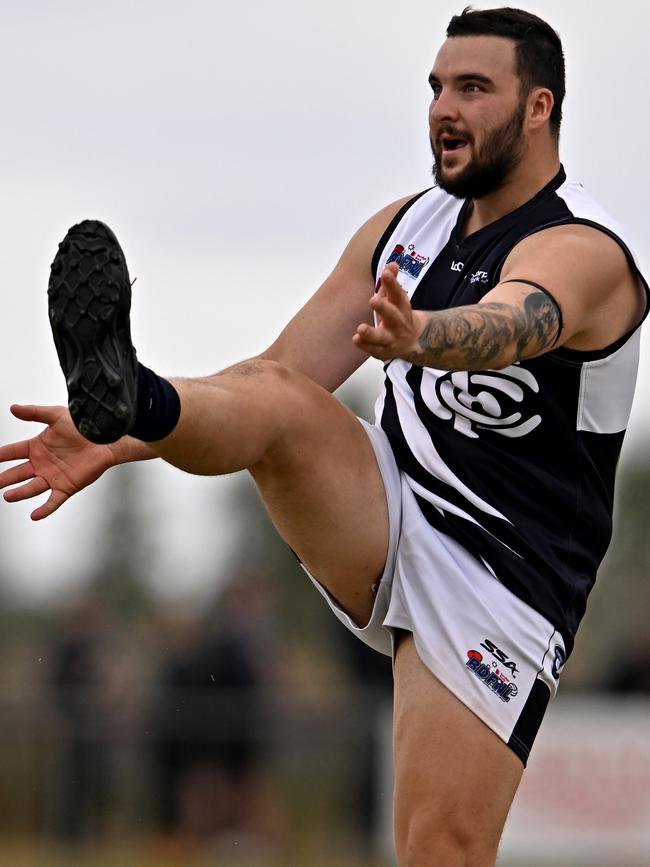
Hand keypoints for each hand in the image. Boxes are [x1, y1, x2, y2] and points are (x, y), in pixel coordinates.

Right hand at [0, 404, 117, 519]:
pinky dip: (45, 509)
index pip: (12, 452)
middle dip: (4, 478)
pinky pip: (54, 501)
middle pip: (18, 473)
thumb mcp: (56, 416)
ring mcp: (53, 476)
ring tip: (7, 496)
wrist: (105, 438)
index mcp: (37, 447)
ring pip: (32, 487)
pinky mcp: (66, 486)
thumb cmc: (82, 426)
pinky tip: (35, 515)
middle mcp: (42, 464)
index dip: (0, 456)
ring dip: (19, 493)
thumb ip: (34, 413)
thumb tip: (13, 408)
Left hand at [352, 263, 425, 360]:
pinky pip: (374, 350)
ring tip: (360, 329)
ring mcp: (392, 339)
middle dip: (383, 308)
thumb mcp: (397, 298)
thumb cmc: (400, 315)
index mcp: (402, 308)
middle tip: (372, 300)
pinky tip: (355, 339)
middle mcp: (398, 324)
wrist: (414, 341)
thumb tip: (392, 264)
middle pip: (392, 315)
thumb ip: (392, 282)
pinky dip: (365, 345)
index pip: (398, 294)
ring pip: (382, 337)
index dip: (393, 283)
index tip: (386, 273)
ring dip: (371, 333)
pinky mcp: (384, 351)